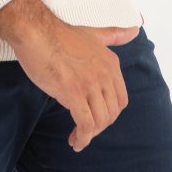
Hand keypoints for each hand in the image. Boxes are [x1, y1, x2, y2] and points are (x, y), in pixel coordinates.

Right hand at [13, 20, 139, 151]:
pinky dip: (82, 138)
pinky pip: (85, 123)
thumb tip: (135, 30)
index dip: (109, 114)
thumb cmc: (59, 35)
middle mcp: (105, 74)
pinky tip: (74, 141)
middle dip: (99, 127)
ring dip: (90, 135)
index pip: (120, 100)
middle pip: (111, 113)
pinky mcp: (73, 92)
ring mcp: (90, 84)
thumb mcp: (93, 34)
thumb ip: (114, 35)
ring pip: (100, 121)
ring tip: (77, 138)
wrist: (36, 32)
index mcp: (111, 63)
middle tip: (84, 130)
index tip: (96, 118)